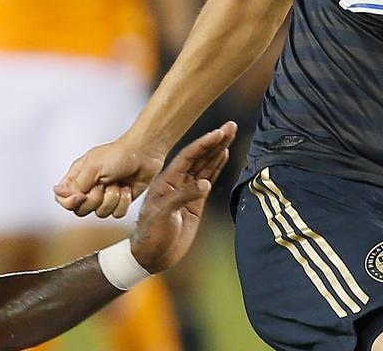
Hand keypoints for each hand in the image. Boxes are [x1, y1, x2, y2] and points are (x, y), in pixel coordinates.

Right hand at [54, 135, 166, 217]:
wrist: (145, 153)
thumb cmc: (119, 154)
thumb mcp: (94, 166)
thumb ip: (76, 183)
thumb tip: (59, 194)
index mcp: (78, 177)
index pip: (62, 199)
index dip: (70, 202)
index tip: (81, 195)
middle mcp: (89, 189)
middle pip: (81, 210)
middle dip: (95, 199)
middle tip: (104, 183)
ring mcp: (105, 197)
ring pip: (101, 214)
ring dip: (112, 198)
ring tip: (118, 182)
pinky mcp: (120, 202)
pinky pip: (117, 215)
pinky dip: (123, 202)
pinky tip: (126, 188)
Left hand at [129, 122, 235, 272]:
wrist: (151, 256)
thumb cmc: (150, 235)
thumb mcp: (162, 215)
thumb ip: (183, 197)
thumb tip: (206, 183)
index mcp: (166, 181)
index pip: (188, 157)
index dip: (204, 144)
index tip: (219, 132)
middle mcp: (177, 182)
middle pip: (199, 156)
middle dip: (215, 141)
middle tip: (231, 126)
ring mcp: (187, 191)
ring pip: (205, 166)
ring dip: (218, 150)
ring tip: (230, 134)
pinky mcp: (196, 203)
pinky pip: (208, 180)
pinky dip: (216, 167)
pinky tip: (224, 155)